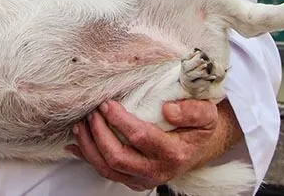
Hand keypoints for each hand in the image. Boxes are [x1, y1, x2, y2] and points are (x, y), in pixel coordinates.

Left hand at [65, 99, 237, 190]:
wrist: (199, 147)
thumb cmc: (198, 127)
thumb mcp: (207, 114)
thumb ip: (192, 110)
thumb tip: (168, 110)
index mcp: (173, 153)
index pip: (140, 137)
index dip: (120, 120)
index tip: (108, 104)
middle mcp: (157, 170)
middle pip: (118, 158)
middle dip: (99, 134)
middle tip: (92, 113)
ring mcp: (143, 179)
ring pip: (107, 169)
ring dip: (89, 146)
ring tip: (81, 125)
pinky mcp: (132, 180)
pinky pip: (105, 172)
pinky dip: (88, 157)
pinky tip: (76, 144)